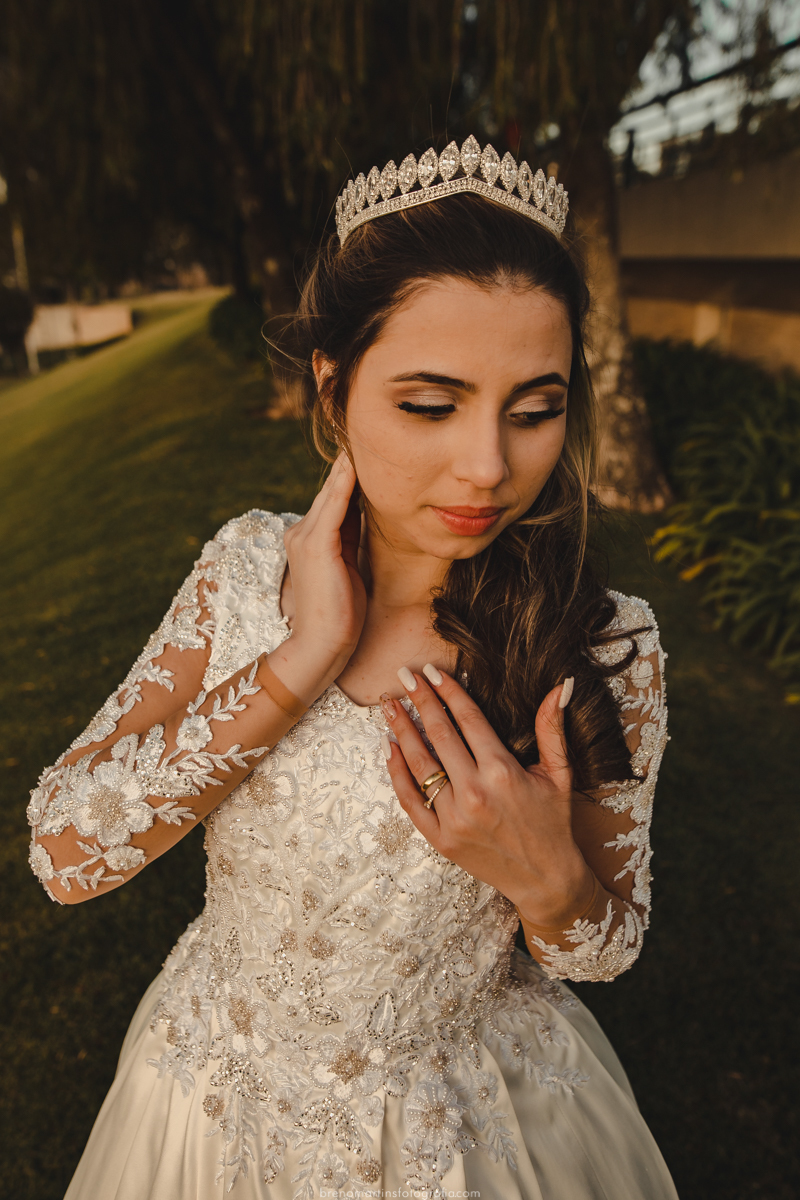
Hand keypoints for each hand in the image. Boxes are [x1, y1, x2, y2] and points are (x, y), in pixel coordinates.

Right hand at [278, 453, 366, 696]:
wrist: (321, 646)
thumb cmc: (340, 615)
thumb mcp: (348, 566)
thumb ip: (351, 537)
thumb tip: (364, 511)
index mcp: (309, 539)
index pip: (334, 499)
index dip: (350, 476)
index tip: (367, 451)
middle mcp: (301, 533)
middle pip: (332, 490)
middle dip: (349, 464)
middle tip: (366, 433)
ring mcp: (305, 537)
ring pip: (332, 493)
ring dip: (348, 466)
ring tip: (363, 438)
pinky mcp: (316, 546)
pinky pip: (334, 506)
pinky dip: (345, 484)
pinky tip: (354, 465)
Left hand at [381, 667, 594, 929]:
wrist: (545, 879)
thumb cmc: (552, 822)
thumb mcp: (559, 773)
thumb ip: (552, 728)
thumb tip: (562, 685)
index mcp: (503, 772)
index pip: (468, 719)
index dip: (449, 690)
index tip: (432, 671)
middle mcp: (475, 793)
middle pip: (439, 734)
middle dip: (419, 700)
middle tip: (403, 676)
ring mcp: (454, 818)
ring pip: (419, 764)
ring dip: (401, 730)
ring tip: (389, 705)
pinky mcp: (440, 839)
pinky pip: (410, 800)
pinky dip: (397, 772)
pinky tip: (390, 747)